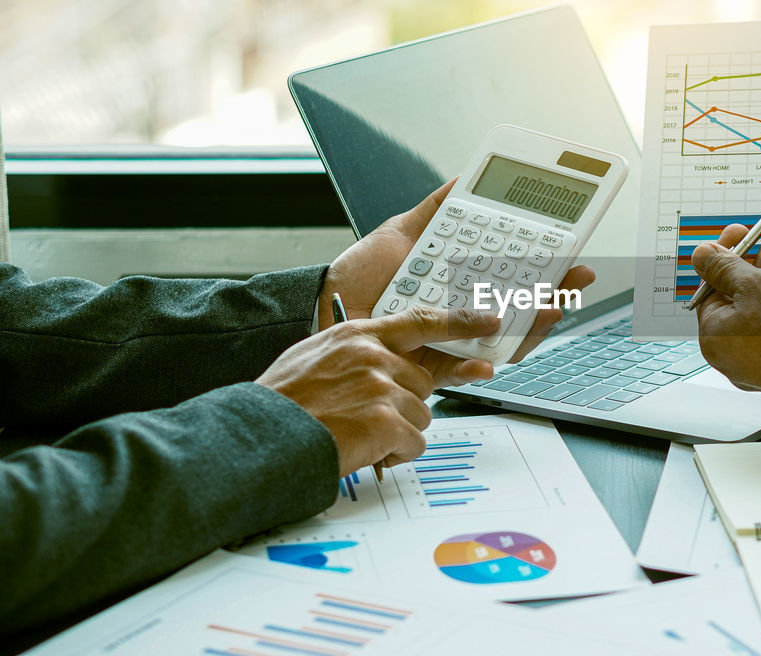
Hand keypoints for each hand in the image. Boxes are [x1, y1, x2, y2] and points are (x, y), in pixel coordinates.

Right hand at [256, 306, 498, 475]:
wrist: (258, 438)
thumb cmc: (281, 404)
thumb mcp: (312, 358)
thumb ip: (352, 355)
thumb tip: (379, 364)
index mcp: (357, 335)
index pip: (421, 321)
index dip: (460, 322)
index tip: (488, 320)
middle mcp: (373, 355)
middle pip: (423, 382)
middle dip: (404, 405)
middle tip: (367, 418)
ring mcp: (381, 386)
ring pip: (421, 414)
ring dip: (398, 433)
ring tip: (357, 435)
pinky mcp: (386, 420)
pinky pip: (415, 442)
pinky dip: (394, 454)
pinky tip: (364, 450)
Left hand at [320, 177, 595, 382]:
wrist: (321, 305)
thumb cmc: (360, 278)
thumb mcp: (403, 235)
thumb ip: (437, 211)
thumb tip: (465, 180)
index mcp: (463, 284)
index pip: (516, 277)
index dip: (547, 267)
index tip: (570, 250)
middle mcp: (463, 315)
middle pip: (522, 310)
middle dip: (556, 294)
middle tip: (577, 275)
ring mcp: (450, 342)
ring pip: (504, 342)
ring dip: (532, 329)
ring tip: (549, 308)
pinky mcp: (427, 367)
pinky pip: (462, 371)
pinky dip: (479, 368)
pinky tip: (491, 360)